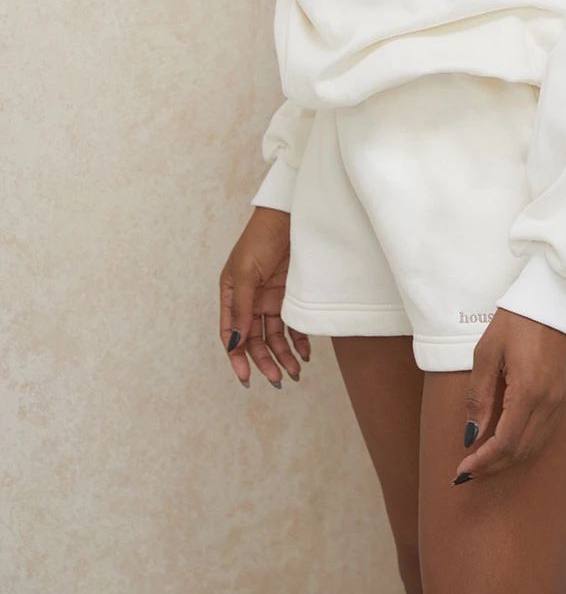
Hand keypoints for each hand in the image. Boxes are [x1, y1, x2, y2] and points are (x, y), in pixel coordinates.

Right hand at [219, 206, 311, 387]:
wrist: (291, 214)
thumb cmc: (261, 236)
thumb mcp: (246, 271)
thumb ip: (242, 307)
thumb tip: (236, 343)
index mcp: (231, 294)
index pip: (232, 334)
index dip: (237, 358)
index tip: (246, 378)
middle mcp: (250, 300)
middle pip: (254, 339)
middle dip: (265, 361)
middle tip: (277, 379)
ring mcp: (271, 298)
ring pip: (274, 336)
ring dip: (283, 355)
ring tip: (294, 372)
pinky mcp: (291, 294)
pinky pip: (293, 324)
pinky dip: (298, 340)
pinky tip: (305, 353)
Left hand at [452, 307, 565, 483]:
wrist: (553, 300)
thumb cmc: (516, 321)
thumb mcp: (487, 353)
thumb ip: (479, 396)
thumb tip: (472, 433)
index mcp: (528, 392)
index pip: (504, 443)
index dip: (483, 461)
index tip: (462, 469)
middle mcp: (549, 402)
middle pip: (520, 451)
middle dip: (493, 465)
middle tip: (469, 471)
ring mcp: (559, 400)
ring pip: (534, 445)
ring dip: (508, 458)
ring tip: (484, 461)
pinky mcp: (563, 395)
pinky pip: (544, 432)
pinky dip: (523, 444)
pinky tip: (506, 442)